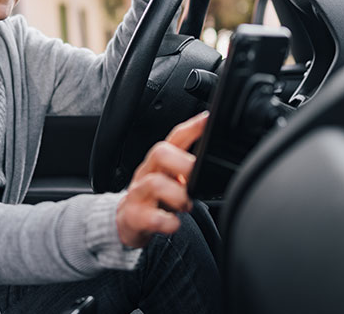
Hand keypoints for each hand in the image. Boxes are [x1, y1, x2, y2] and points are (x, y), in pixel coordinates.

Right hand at [116, 111, 208, 247]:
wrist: (127, 221)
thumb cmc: (155, 198)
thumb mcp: (172, 179)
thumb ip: (190, 170)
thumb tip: (216, 161)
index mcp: (160, 162)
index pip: (175, 137)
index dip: (192, 127)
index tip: (208, 119)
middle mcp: (147, 173)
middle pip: (159, 153)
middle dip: (182, 162)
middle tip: (196, 176)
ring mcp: (139, 194)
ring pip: (154, 184)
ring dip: (177, 195)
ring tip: (186, 205)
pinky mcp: (134, 217)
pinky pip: (150, 218)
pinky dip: (167, 222)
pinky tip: (174, 223)